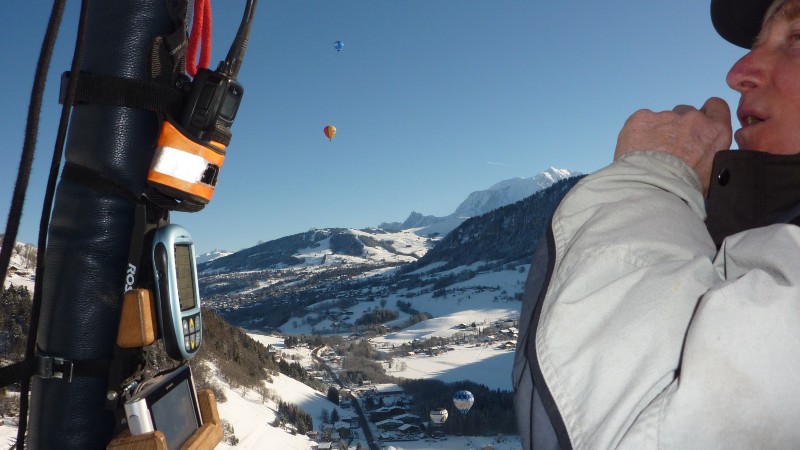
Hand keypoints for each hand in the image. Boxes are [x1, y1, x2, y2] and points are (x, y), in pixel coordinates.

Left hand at [614, 97, 731, 195]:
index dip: (706, 114)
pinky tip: (635, 151)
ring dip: (656, 132)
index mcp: (715, 132)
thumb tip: (701, 160)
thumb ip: (708, 157)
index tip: (697, 125)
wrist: (653, 189)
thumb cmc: (683, 189)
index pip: (716, 107)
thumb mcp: (711, 176)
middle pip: (686, 113)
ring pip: (661, 118)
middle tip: (668, 149)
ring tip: (648, 155)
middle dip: (678, 128)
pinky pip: (640, 121)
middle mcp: (693, 119)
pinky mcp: (641, 118)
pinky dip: (637, 133)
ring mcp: (666, 117)